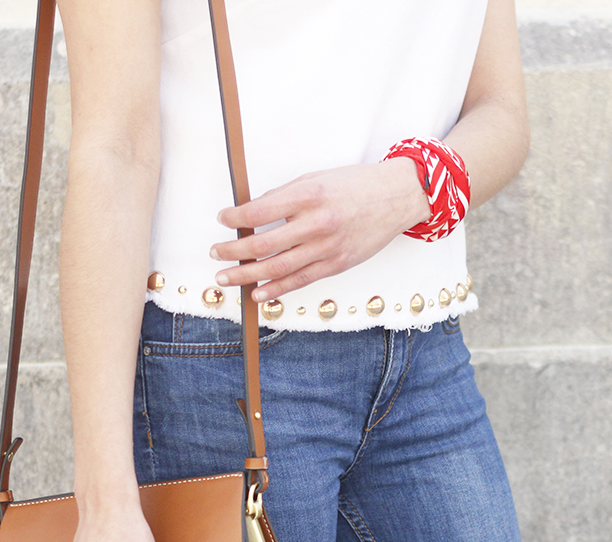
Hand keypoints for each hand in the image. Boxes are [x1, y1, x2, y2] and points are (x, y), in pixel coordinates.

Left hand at [210, 158, 429, 301]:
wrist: (397, 197)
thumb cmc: (356, 185)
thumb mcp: (317, 179)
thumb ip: (285, 196)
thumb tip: (253, 213)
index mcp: (309, 195)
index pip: (259, 212)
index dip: (234, 218)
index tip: (222, 219)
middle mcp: (317, 223)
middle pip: (263, 244)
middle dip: (233, 251)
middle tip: (215, 252)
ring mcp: (328, 247)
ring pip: (278, 267)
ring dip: (247, 274)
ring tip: (225, 277)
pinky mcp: (338, 264)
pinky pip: (300, 280)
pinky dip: (276, 289)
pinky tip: (258, 292)